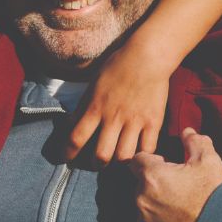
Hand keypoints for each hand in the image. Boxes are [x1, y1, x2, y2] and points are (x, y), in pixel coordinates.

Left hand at [64, 45, 169, 166]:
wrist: (148, 57)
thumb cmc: (118, 66)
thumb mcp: (94, 83)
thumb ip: (84, 105)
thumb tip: (73, 123)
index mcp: (95, 107)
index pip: (76, 138)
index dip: (69, 153)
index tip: (67, 158)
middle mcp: (113, 118)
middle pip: (101, 155)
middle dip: (96, 164)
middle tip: (97, 163)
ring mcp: (135, 121)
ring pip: (124, 157)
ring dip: (118, 163)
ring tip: (118, 160)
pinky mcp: (153, 122)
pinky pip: (147, 149)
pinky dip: (143, 157)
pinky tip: (139, 155)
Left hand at [126, 129, 221, 221]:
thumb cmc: (213, 195)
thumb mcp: (208, 160)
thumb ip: (195, 141)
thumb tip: (187, 131)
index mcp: (151, 176)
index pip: (137, 159)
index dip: (152, 160)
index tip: (166, 166)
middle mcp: (141, 198)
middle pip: (139, 182)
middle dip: (152, 182)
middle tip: (175, 187)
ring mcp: (142, 221)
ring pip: (142, 204)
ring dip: (153, 202)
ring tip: (177, 206)